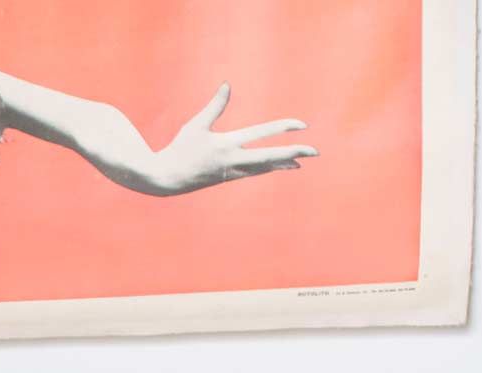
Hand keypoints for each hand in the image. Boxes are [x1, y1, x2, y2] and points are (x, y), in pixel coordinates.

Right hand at [141, 84, 314, 194]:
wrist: (166, 179)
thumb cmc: (179, 149)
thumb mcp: (196, 125)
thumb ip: (215, 106)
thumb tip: (226, 85)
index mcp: (227, 144)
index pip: (262, 134)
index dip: (283, 128)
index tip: (302, 125)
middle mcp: (234, 160)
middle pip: (270, 156)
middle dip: (294, 153)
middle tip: (315, 151)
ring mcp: (232, 172)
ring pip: (264, 167)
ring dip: (283, 163)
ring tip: (301, 161)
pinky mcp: (228, 178)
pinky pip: (254, 172)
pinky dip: (268, 168)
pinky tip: (278, 166)